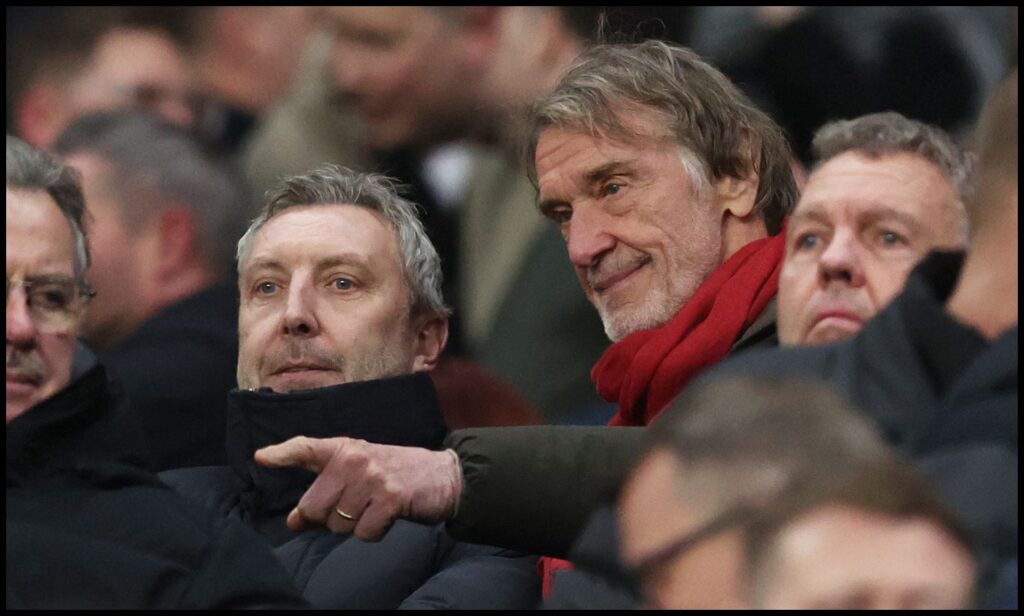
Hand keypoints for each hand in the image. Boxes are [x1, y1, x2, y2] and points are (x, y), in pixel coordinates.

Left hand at [254, 436, 461, 540]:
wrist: (444, 476)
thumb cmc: (397, 474)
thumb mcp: (361, 470)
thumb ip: (326, 490)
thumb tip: (294, 520)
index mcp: (346, 448)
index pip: (307, 447)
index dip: (282, 453)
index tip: (261, 457)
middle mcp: (355, 459)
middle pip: (313, 507)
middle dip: (329, 518)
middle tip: (355, 507)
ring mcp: (372, 477)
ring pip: (338, 524)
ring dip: (356, 525)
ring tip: (376, 508)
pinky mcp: (390, 498)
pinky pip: (364, 533)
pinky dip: (375, 533)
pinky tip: (388, 517)